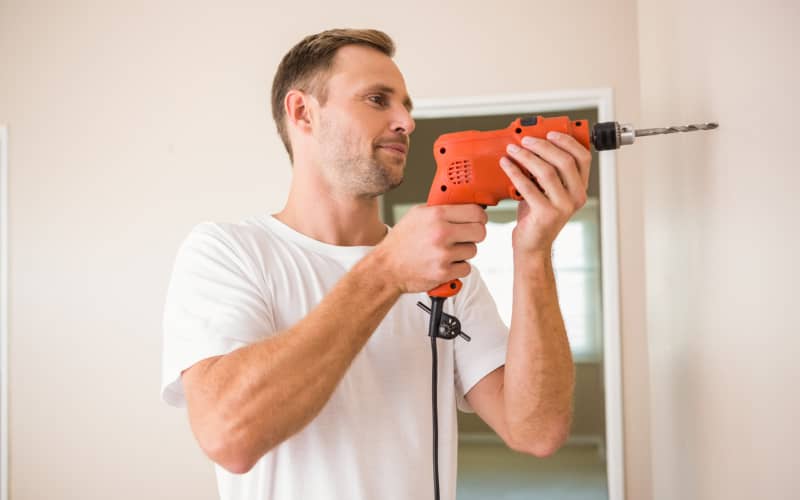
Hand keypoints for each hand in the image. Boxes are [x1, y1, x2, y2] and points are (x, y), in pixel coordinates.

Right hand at [376, 204, 487, 292]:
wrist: (386, 268)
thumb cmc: (401, 242)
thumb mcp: (416, 215)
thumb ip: (441, 209)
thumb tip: (463, 206)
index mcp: (436, 215)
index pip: (475, 212)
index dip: (479, 217)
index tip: (477, 220)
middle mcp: (441, 233)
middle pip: (480, 232)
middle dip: (474, 234)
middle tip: (465, 236)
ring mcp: (443, 254)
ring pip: (473, 250)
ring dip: (464, 252)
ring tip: (447, 251)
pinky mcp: (444, 272)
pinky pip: (466, 268)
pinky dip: (458, 267)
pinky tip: (445, 263)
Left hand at [499, 131, 591, 256]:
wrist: (532, 245)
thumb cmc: (537, 216)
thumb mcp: (547, 191)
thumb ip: (547, 171)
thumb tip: (533, 144)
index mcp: (580, 188)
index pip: (583, 158)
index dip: (567, 141)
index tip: (550, 133)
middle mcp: (576, 197)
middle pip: (564, 161)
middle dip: (543, 145)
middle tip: (525, 139)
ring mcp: (563, 206)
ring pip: (547, 172)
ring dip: (527, 156)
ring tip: (513, 149)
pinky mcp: (546, 214)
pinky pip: (528, 187)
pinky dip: (515, 172)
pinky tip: (505, 164)